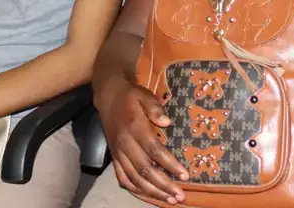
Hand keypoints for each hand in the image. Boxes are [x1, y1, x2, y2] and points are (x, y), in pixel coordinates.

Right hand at [97, 82, 187, 204]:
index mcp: (134, 128)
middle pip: (145, 170)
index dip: (169, 165)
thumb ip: (154, 107)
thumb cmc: (131, 96)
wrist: (108, 96)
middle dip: (164, 185)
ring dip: (152, 192)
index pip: (154, 151)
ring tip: (170, 200)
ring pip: (134, 178)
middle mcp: (125, 144)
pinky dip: (135, 190)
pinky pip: (123, 178)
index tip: (185, 175)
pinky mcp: (114, 158)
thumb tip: (167, 122)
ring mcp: (118, 153)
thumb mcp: (144, 95)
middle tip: (181, 196)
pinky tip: (149, 196)